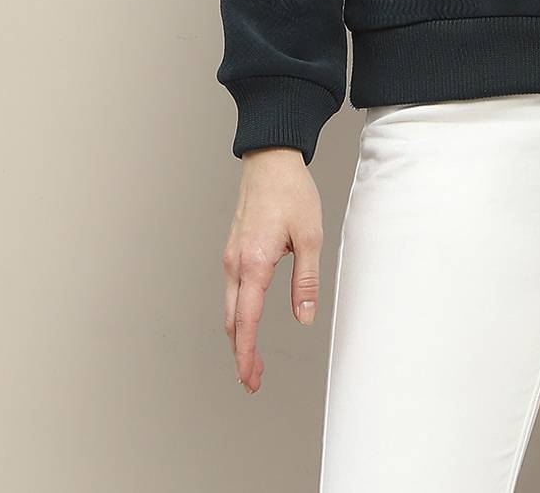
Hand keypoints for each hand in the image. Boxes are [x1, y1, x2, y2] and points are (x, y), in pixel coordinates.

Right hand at [222, 147, 324, 392]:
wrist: (270, 161)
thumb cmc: (291, 193)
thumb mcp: (310, 235)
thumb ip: (306, 279)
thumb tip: (305, 316)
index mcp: (253, 263)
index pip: (246, 321)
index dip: (247, 354)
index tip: (250, 378)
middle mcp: (235, 263)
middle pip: (232, 321)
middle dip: (241, 353)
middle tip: (252, 380)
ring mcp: (231, 257)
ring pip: (229, 307)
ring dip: (238, 335)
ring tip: (252, 359)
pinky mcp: (233, 250)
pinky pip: (231, 291)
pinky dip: (237, 314)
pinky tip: (248, 321)